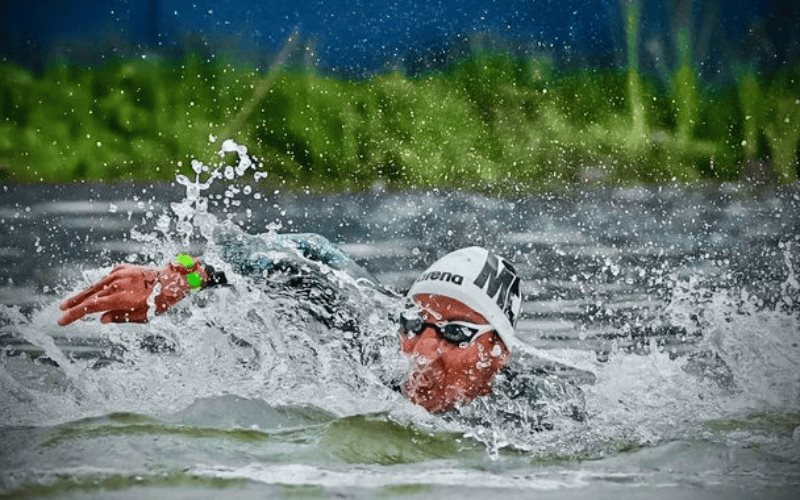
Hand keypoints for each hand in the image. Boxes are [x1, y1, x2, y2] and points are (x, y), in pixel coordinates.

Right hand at [58, 262, 200, 325]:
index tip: (62, 320)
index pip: (90, 307)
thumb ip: (119, 317)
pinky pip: (106, 279)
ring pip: (95, 286)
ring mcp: (119, 274)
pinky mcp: (122, 268)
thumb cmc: (160, 301)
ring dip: (82, 294)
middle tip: (60, 311)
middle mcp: (117, 284)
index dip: (74, 314)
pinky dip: (99, 286)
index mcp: (120, 298)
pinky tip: (92, 293)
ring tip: (69, 303)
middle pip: (89, 295)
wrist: (173, 279)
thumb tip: (101, 319)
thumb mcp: (142, 315)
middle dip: (73, 304)